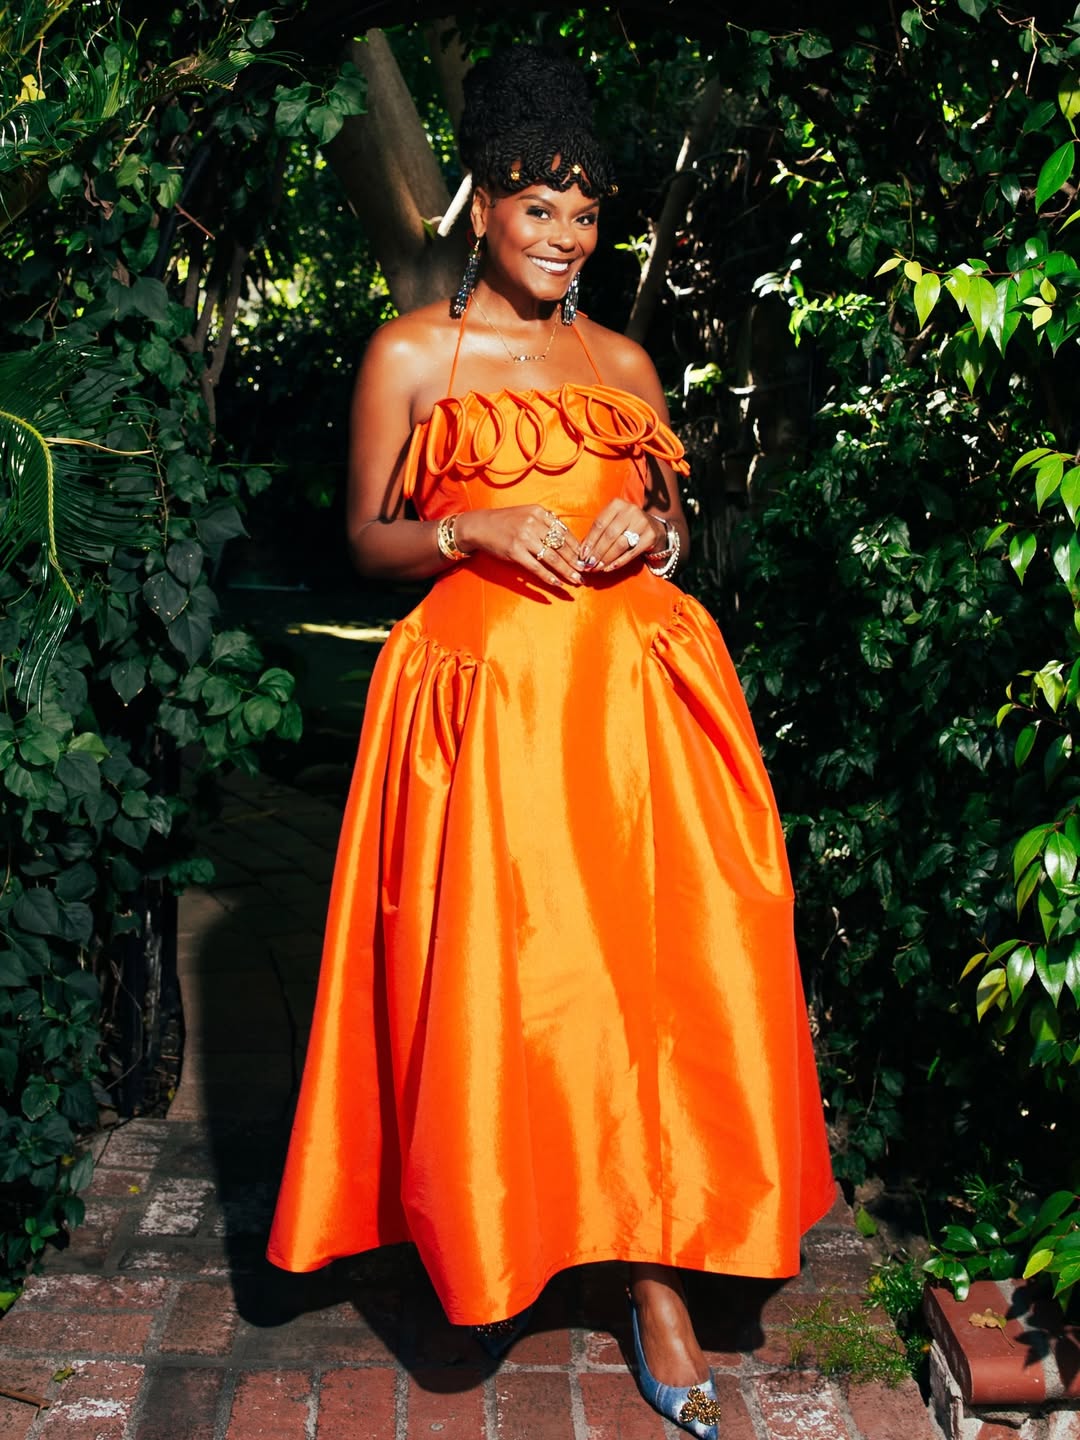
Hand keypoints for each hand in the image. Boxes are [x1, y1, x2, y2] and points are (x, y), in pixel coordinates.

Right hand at [456, 505, 582, 590]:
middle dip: (575, 561)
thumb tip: (567, 538)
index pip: (564, 532)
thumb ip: (546, 523)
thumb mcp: (527, 514)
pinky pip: (536, 567)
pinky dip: (548, 576)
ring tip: (576, 580)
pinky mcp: (515, 551)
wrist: (480, 526)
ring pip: (552, 557)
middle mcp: (533, 523)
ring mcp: (524, 538)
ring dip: (566, 571)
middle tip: (586, 571)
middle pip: (561, 545)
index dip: (577, 547)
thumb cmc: (506, 522)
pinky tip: (557, 583)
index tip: (585, 557)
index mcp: (539, 512)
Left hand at [578, 501, 664, 574]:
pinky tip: (609, 568)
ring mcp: (642, 522)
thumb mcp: (612, 522)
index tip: (582, 555)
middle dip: (597, 552)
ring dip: (606, 558)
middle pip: (609, 535)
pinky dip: (619, 562)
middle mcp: (630, 510)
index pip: (599, 524)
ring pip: (620, 544)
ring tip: (597, 568)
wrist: (654, 528)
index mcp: (617, 504)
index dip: (590, 541)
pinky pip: (632, 552)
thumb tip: (583, 552)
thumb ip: (599, 533)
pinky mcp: (651, 536)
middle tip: (589, 564)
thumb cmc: (626, 526)